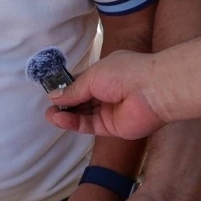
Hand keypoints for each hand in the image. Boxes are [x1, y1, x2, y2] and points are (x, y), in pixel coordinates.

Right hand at [44, 52, 166, 139]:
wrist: (152, 91)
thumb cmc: (124, 73)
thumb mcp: (91, 76)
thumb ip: (73, 90)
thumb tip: (54, 96)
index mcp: (106, 73)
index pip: (82, 82)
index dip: (67, 88)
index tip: (52, 93)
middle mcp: (108, 92)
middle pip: (82, 100)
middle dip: (65, 103)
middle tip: (48, 108)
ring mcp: (111, 110)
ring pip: (84, 114)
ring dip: (66, 115)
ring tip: (50, 115)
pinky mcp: (113, 127)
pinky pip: (90, 125)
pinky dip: (74, 124)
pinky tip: (59, 120)